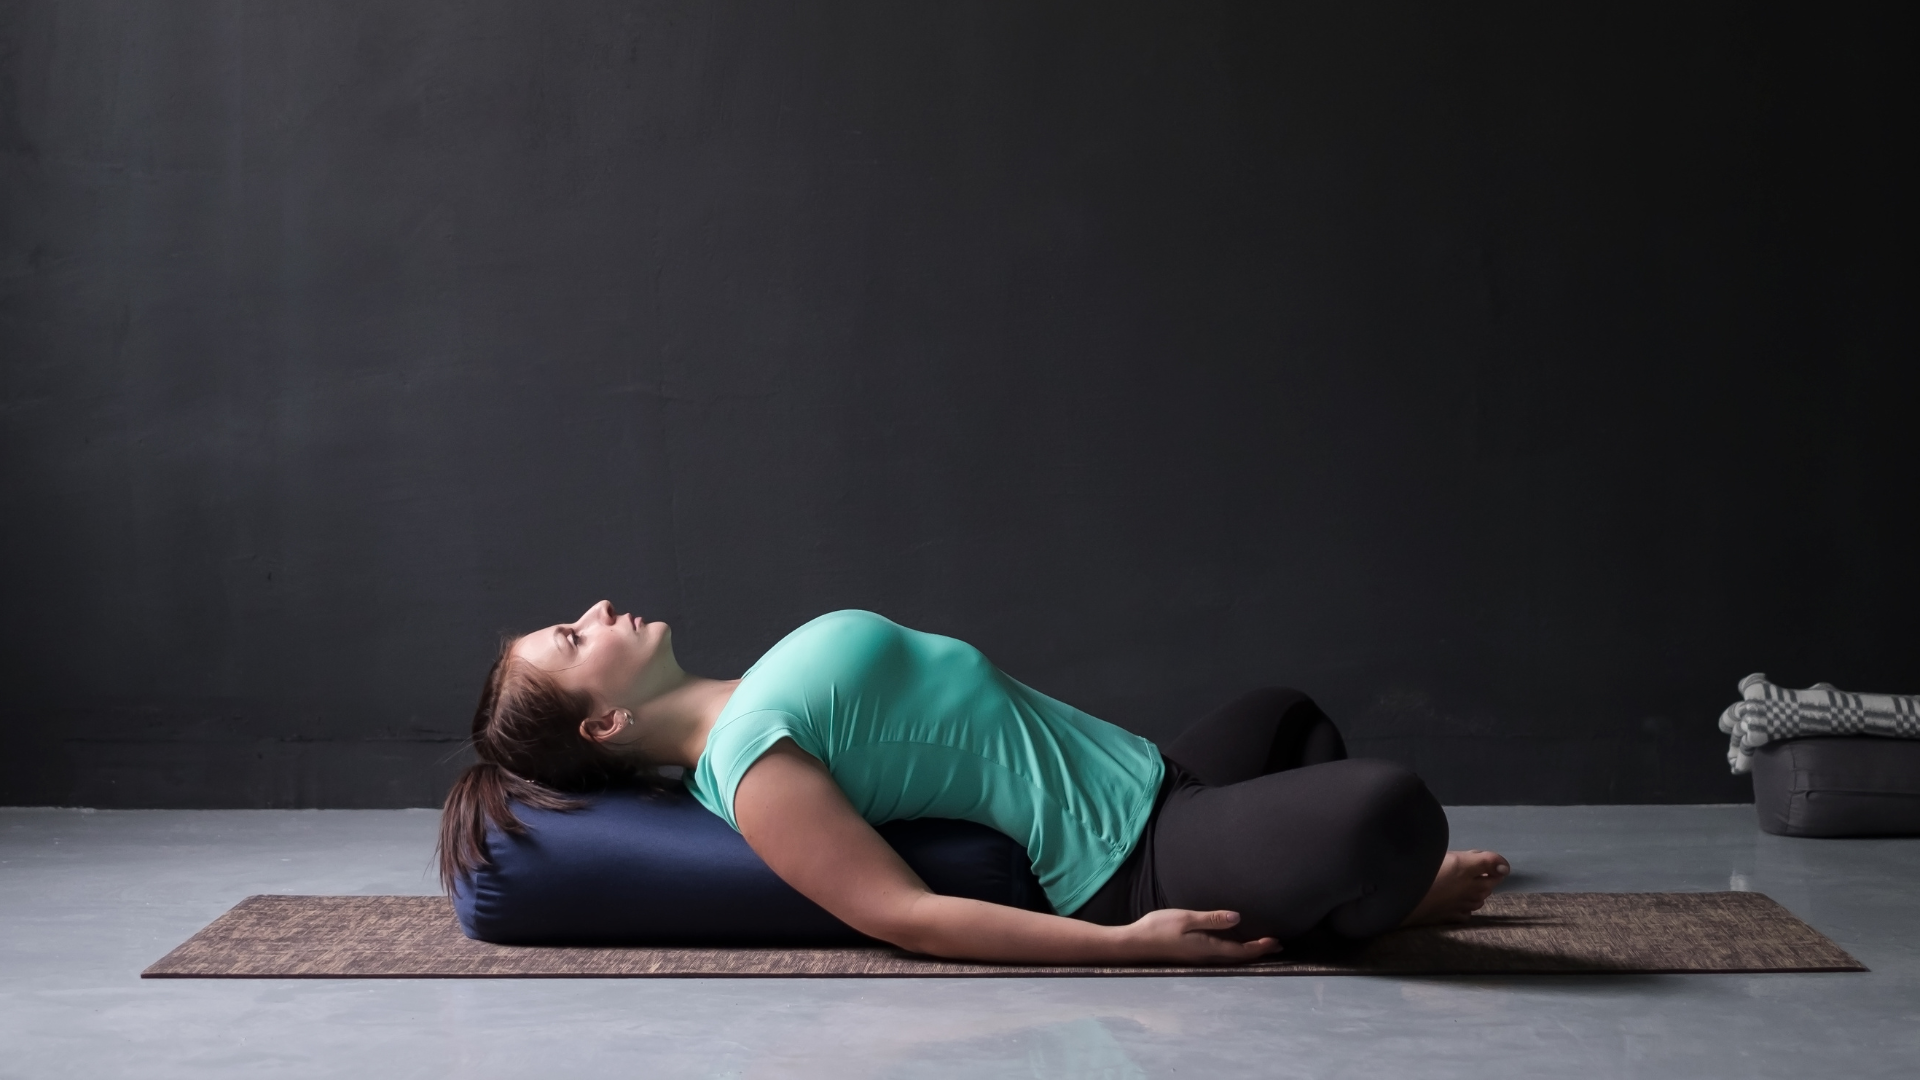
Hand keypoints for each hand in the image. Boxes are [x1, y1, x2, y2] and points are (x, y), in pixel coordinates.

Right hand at [1120, 908, 1280, 964]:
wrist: (1135, 944)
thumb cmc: (1159, 928)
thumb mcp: (1186, 918)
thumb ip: (1212, 919)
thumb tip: (1238, 918)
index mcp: (1209, 948)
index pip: (1241, 950)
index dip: (1260, 947)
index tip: (1276, 941)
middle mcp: (1207, 956)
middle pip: (1239, 957)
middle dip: (1258, 951)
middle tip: (1276, 945)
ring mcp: (1199, 958)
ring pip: (1230, 957)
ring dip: (1247, 952)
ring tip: (1260, 946)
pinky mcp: (1192, 955)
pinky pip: (1220, 955)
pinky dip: (1233, 950)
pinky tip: (1231, 944)